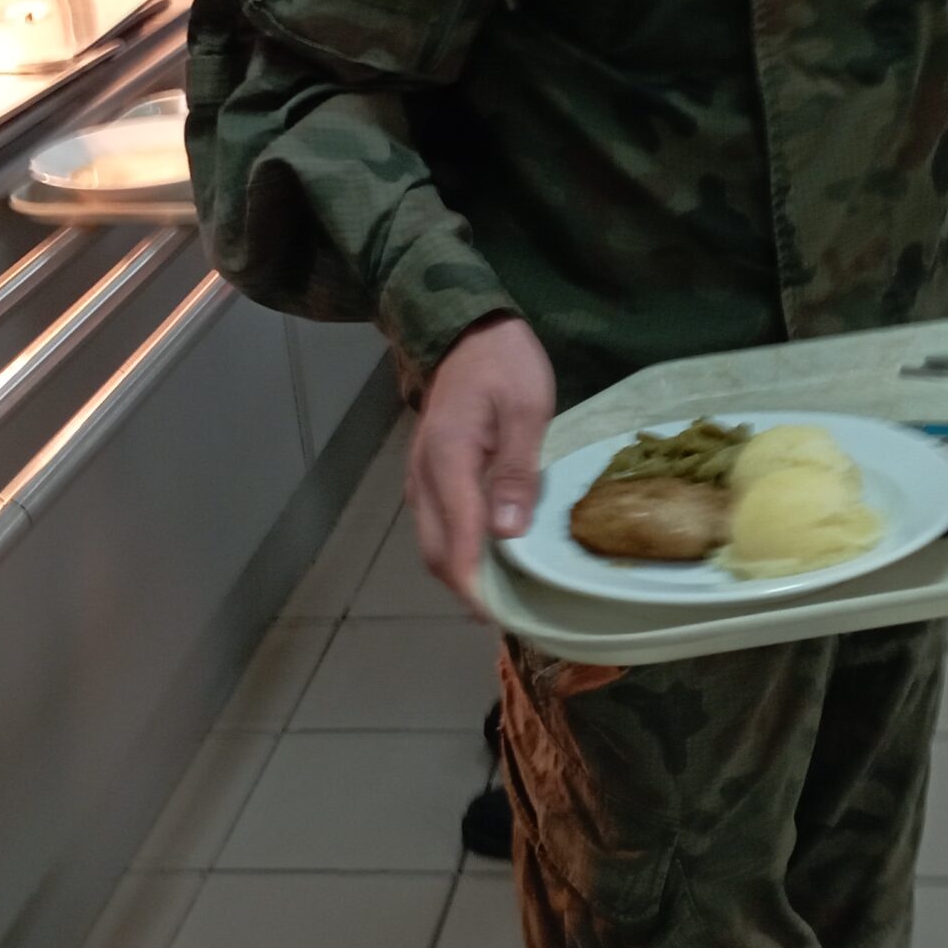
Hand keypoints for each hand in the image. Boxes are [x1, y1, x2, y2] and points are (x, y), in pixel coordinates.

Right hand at [408, 315, 555, 621]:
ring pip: (433, 542)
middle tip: (511, 614)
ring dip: (462, 573)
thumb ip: (516, 470)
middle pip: (436, 551)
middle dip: (467, 589)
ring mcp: (420, 477)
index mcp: (447, 459)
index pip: (457, 539)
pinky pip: (437, 526)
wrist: (469, 331)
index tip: (499, 616)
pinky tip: (490, 558)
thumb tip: (507, 533)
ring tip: (504, 594)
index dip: (475, 584)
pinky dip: (458, 551)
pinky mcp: (428, 476)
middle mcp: (423, 475)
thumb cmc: (505, 364)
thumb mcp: (526, 408)